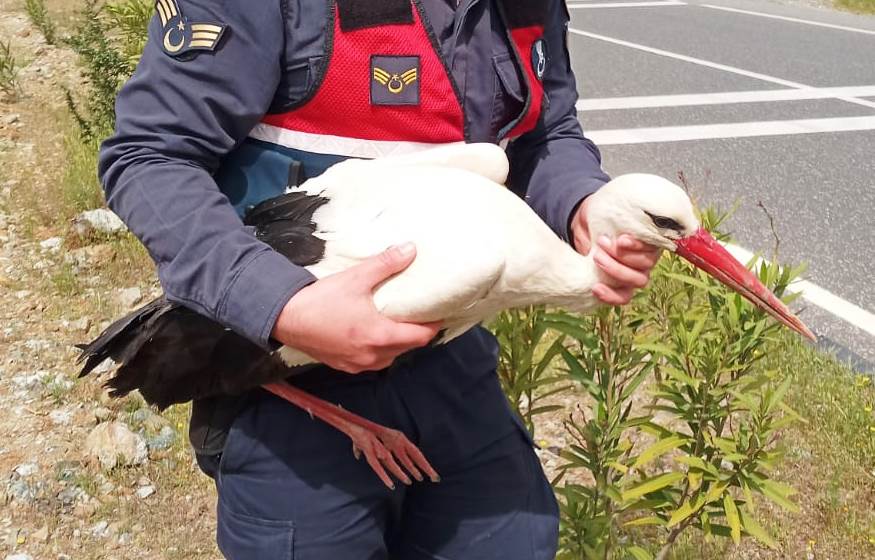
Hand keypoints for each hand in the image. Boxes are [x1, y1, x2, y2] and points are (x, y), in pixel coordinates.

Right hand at [271, 243, 442, 372]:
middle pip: (408, 348)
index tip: (439, 314)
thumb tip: (410, 249)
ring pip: (391, 357)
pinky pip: (373, 361)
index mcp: (380, 336)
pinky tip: (376, 336)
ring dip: (399, 343)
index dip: (433, 326)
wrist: (285, 318)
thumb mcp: (356, 278)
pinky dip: (380, 350)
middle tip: (422, 316)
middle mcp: (372, 356)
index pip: (420, 337)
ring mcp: (358, 364)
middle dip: (418, 334)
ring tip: (401, 324)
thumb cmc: (321, 300)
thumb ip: (385, 264)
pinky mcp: (345, 366)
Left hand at [571, 197, 660, 304]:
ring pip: (638, 280)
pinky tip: (596, 288)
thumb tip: (637, 200)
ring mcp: (636, 273)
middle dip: (622, 256)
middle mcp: (647, 256)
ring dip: (616, 271)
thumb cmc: (602, 213)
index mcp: (651, 237)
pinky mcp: (620, 286)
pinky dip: (611, 295)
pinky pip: (624, 297)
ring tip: (596, 258)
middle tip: (602, 244)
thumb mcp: (611, 204)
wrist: (584, 226)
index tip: (621, 240)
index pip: (655, 247)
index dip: (639, 246)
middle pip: (646, 265)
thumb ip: (625, 206)